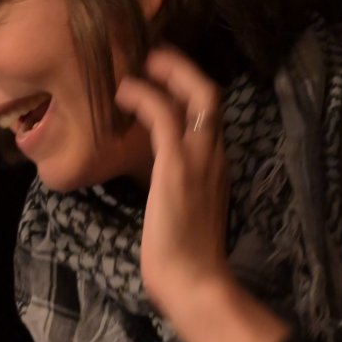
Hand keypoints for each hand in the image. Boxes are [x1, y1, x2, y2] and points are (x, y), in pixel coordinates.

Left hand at [114, 46, 231, 319]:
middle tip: (155, 58)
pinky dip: (144, 96)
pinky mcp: (177, 166)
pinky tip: (124, 94)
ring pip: (197, 95)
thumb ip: (179, 188)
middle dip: (183, 69)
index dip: (189, 90)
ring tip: (141, 65)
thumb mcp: (185, 212)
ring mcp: (200, 159)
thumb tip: (159, 182)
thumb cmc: (186, 258)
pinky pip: (164, 115)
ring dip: (167, 73)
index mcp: (217, 167)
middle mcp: (215, 156)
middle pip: (211, 94)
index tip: (166, 78)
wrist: (195, 282)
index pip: (211, 116)